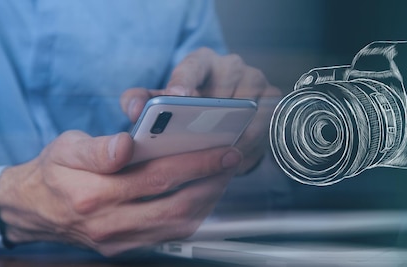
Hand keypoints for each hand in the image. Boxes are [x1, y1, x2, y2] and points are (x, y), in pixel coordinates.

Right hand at [0, 130, 241, 255]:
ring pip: (178, 225)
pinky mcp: (126, 248)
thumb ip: (97, 148)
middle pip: (176, 205)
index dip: (195, 163)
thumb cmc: (54, 174)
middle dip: (211, 181)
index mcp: (93, 194)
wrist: (34, 211)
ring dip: (208, 200)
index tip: (221, 148)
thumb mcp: (65, 149)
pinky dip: (194, 215)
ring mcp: (119, 241)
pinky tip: (203, 194)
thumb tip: (126, 144)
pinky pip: (170, 236)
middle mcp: (109, 223)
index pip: (156, 177)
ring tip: (222, 174)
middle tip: (231, 159)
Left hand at [121, 47, 281, 173]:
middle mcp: (231, 66)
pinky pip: (264, 122)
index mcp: (200, 61)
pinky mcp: (273, 98)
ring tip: (216, 157)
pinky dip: (250, 143)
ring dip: (234, 134)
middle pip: (225, 90)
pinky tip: (235, 160)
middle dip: (212, 117)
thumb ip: (139, 101)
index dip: (185, 84)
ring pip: (248, 108)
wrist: (222, 113)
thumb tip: (134, 110)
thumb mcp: (160, 101)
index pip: (193, 67)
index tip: (179, 99)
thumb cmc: (188, 107)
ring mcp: (256, 80)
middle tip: (199, 142)